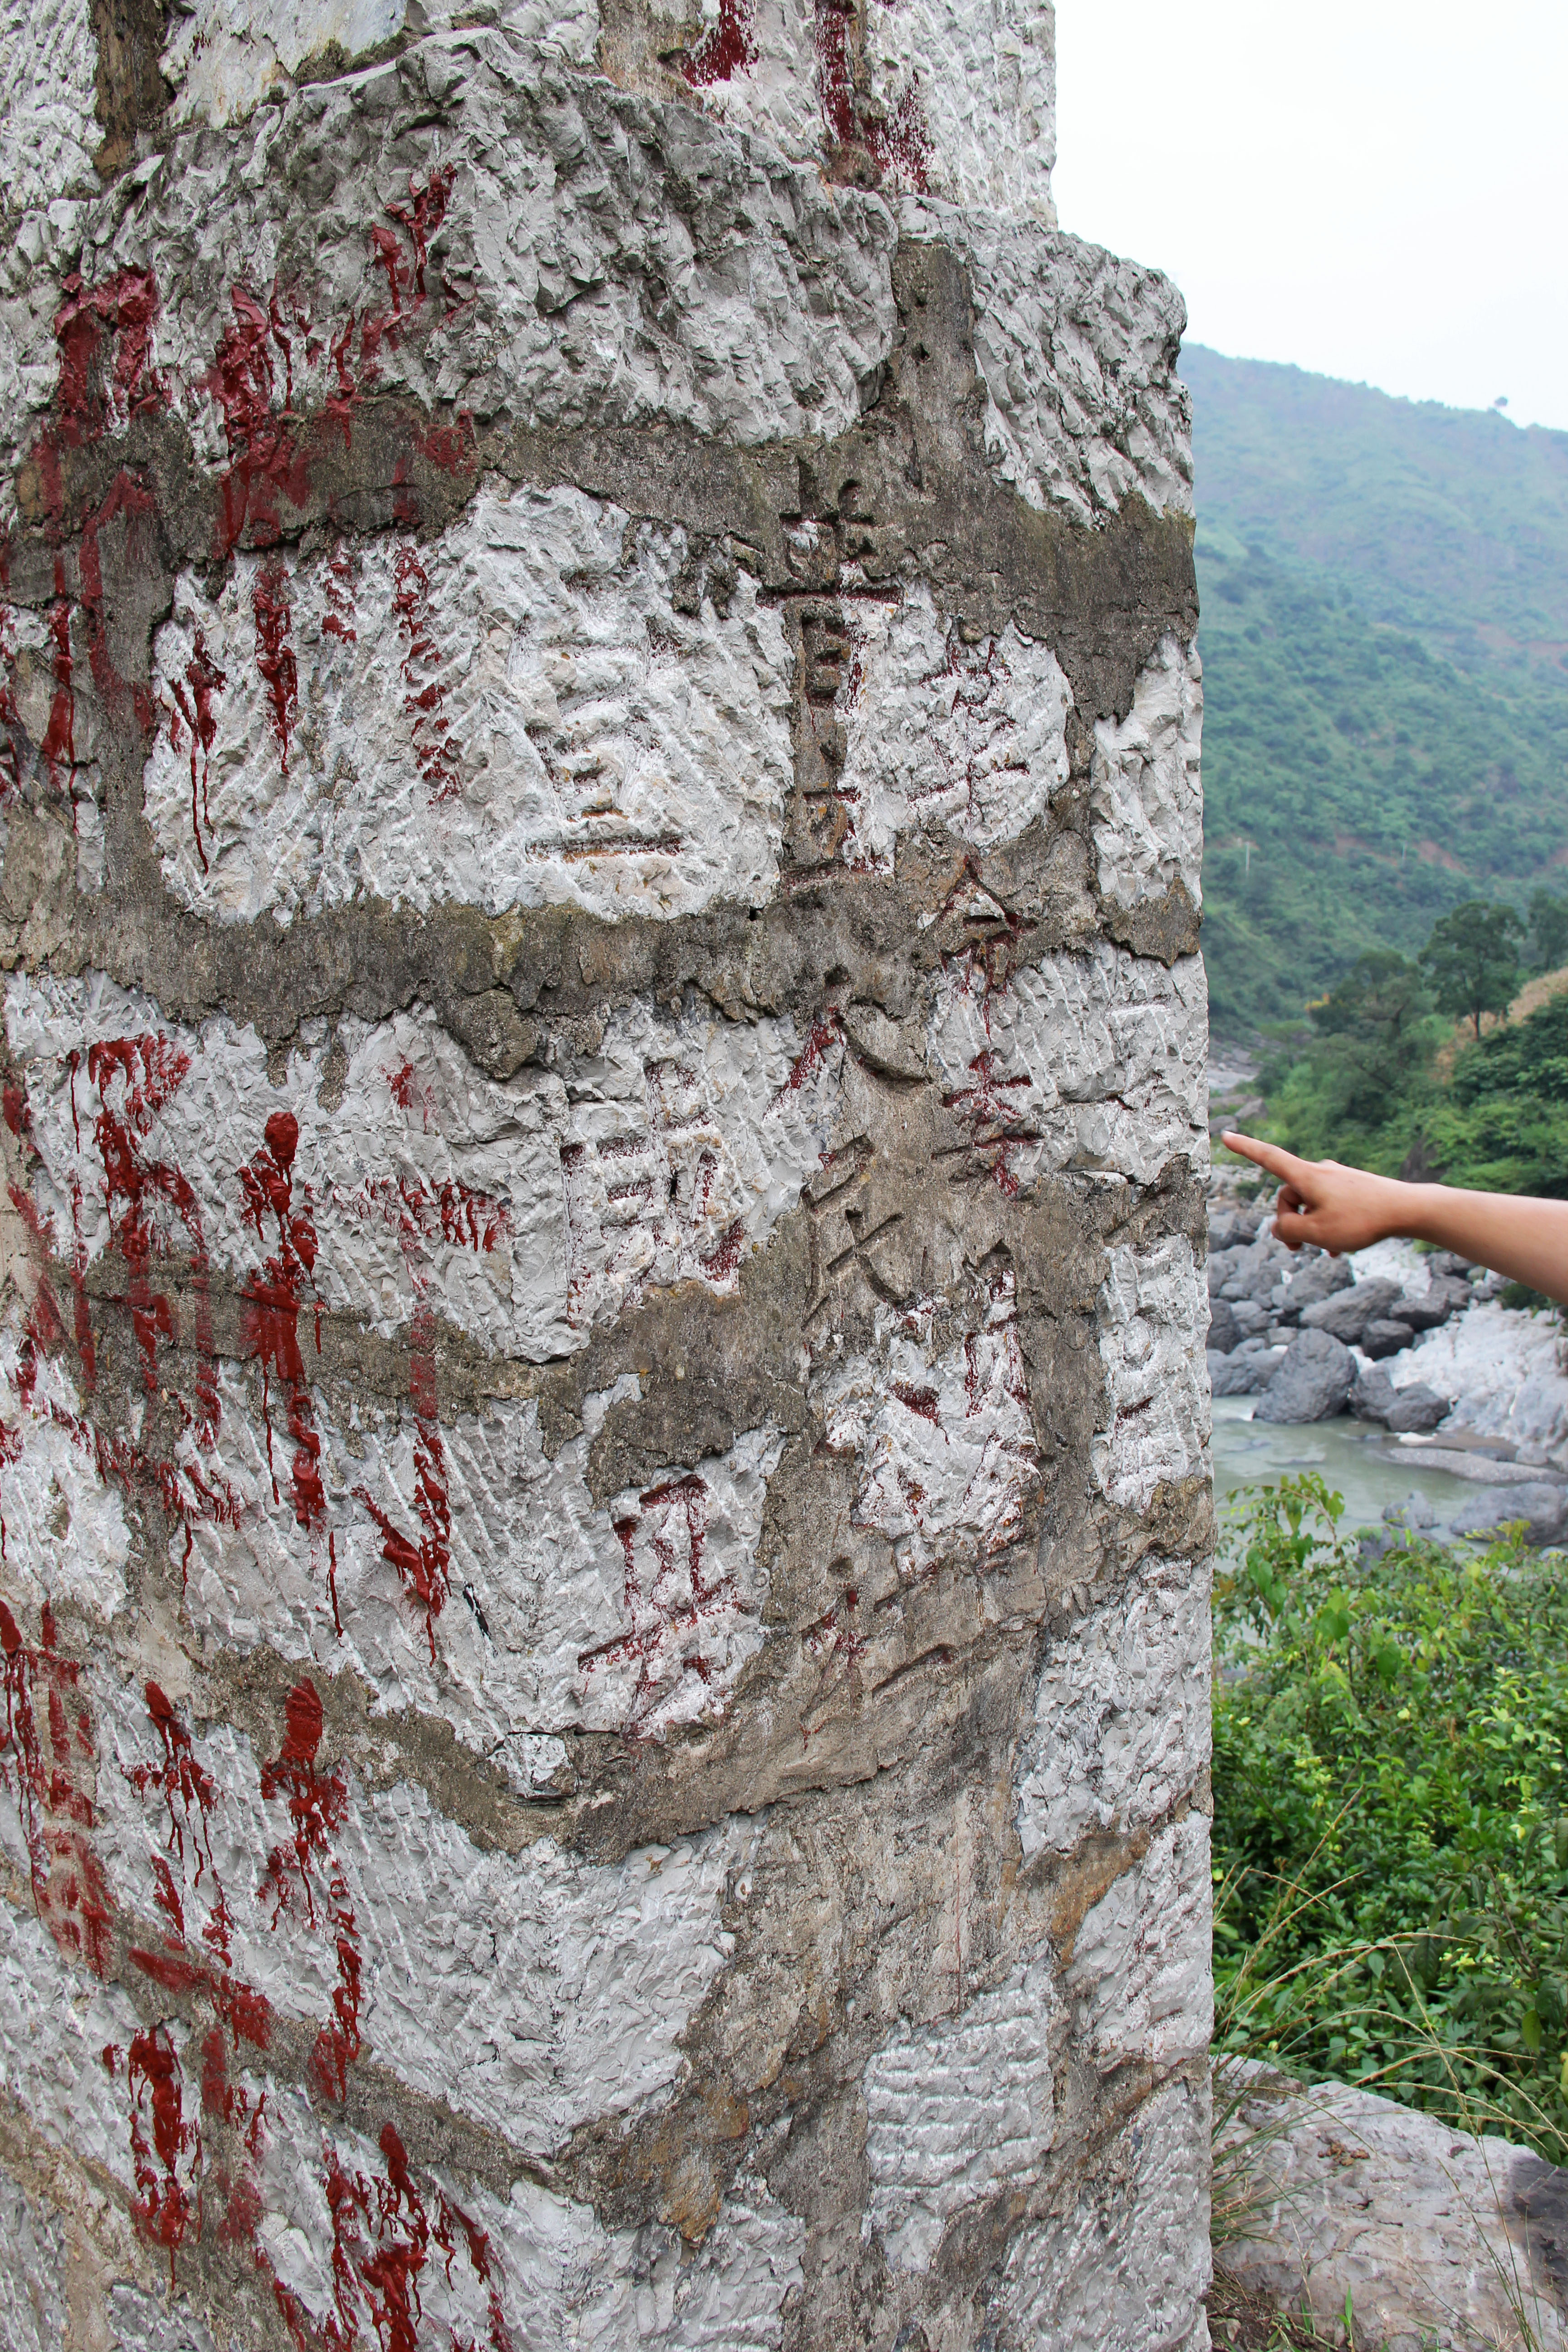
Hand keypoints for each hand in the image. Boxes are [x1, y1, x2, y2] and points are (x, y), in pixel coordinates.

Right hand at [1220, 1133, 1408, 1255]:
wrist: (1409, 1209)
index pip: (1268, 1157)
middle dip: (1289, 1222)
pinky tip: (1339, 1247)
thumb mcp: (1317, 1232)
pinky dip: (1328, 1225)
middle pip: (1289, 1195)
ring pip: (1311, 1204)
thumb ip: (1288, 1230)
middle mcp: (1320, 1172)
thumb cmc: (1362, 1220)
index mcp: (1307, 1176)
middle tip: (1298, 1250)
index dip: (1245, 1148)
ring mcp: (1338, 1179)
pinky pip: (1330, 1206)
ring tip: (1327, 1251)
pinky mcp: (1353, 1188)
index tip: (1226, 1135)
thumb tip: (1278, 1227)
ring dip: (1311, 1228)